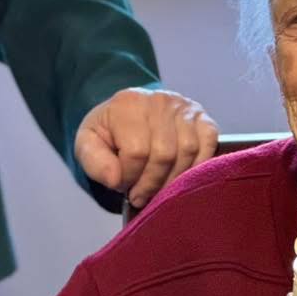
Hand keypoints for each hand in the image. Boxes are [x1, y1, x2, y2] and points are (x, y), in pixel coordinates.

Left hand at [74, 88, 218, 207]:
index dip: (130, 177)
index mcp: (128, 104)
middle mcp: (160, 101)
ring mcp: (185, 107)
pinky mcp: (203, 118)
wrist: (129, 115)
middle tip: (141, 194)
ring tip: (158, 188)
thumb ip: (95, 162)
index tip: (122, 185)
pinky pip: (208, 145)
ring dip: (173, 179)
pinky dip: (197, 165)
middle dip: (152, 183)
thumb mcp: (88, 145)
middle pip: (164, 154)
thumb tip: (115, 179)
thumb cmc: (110, 134)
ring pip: (187, 152)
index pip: (136, 151)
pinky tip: (181, 175)